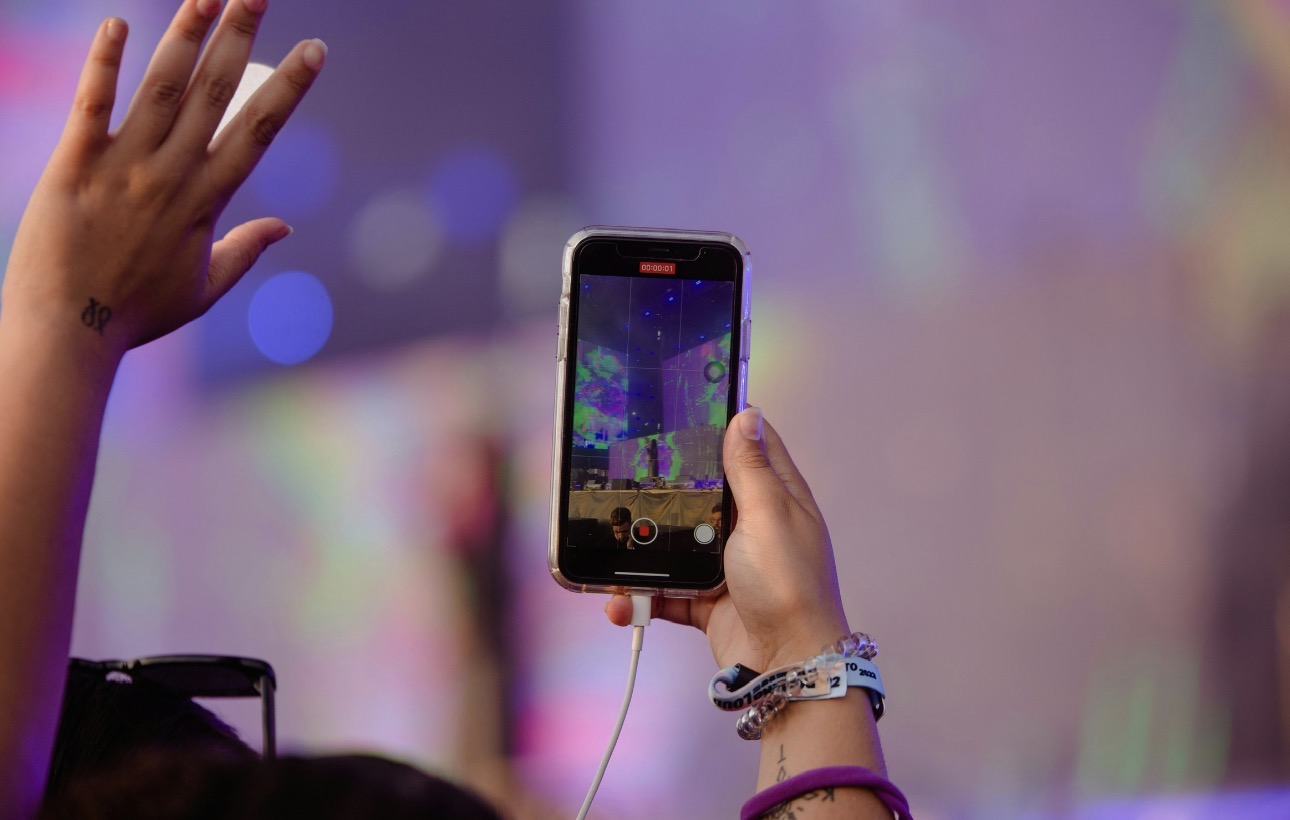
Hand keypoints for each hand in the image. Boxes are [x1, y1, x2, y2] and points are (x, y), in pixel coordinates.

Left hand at [0, 0, 325, 360]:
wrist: (68, 331)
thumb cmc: (135, 314)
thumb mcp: (203, 290)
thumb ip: (245, 251)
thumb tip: (285, 227)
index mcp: (206, 204)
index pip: (259, 131)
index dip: (289, 86)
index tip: (314, 48)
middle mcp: (170, 177)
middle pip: (215, 93)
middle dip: (241, 37)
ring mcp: (123, 168)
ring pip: (161, 88)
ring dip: (185, 34)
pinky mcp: (73, 165)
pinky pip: (92, 104)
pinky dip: (104, 63)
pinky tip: (116, 23)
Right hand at [606, 408, 850, 672]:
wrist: (786, 665)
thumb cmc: (789, 586)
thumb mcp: (768, 514)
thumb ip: (751, 468)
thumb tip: (746, 415)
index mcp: (777, 497)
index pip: (751, 446)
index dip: (723, 424)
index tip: (686, 407)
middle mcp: (754, 527)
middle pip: (704, 493)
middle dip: (668, 487)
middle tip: (629, 471)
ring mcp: (729, 564)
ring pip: (678, 543)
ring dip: (646, 549)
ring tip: (613, 547)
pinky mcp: (708, 600)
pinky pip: (667, 591)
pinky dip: (643, 596)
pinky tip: (622, 600)